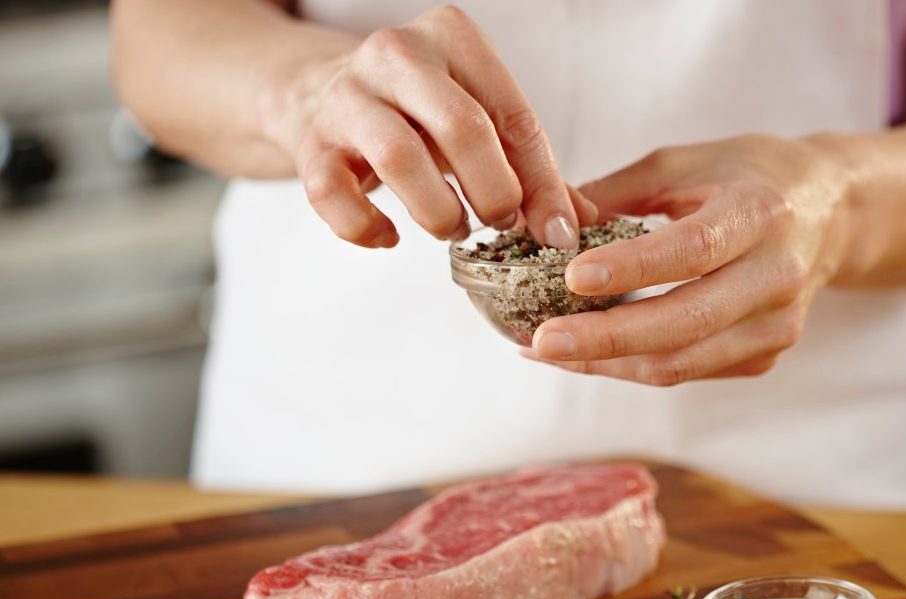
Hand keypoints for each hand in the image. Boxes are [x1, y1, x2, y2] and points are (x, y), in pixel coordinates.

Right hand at [265, 5, 594, 247]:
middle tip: (500, 224)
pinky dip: (367, 228)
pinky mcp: (309, 142)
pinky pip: (332, 196)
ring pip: (398, 160)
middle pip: (461, 129)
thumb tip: (579, 224)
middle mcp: (397, 54)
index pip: (513, 115)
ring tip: (452, 229)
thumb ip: (529, 168)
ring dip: (437, 212)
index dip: (542, 184)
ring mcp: (346, 95)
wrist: (316, 91)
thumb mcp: (478, 121)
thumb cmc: (418, 113)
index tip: (557, 232)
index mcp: (452, 37)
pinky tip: (390, 237)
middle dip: (493, 193)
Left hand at [523, 134, 854, 384]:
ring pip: (680, 363)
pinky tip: (587, 352)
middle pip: (685, 324)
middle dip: (605, 340)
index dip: (631, 268)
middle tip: (540, 341)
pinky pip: (687, 371)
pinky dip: (630, 366)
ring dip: (606, 362)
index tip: (571, 278)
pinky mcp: (765, 355)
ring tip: (544, 350)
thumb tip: (547, 227)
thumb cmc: (747, 176)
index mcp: (759, 213)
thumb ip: (615, 193)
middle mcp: (776, 276)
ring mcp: (775, 325)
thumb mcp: (685, 162)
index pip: (692, 250)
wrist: (831, 213)